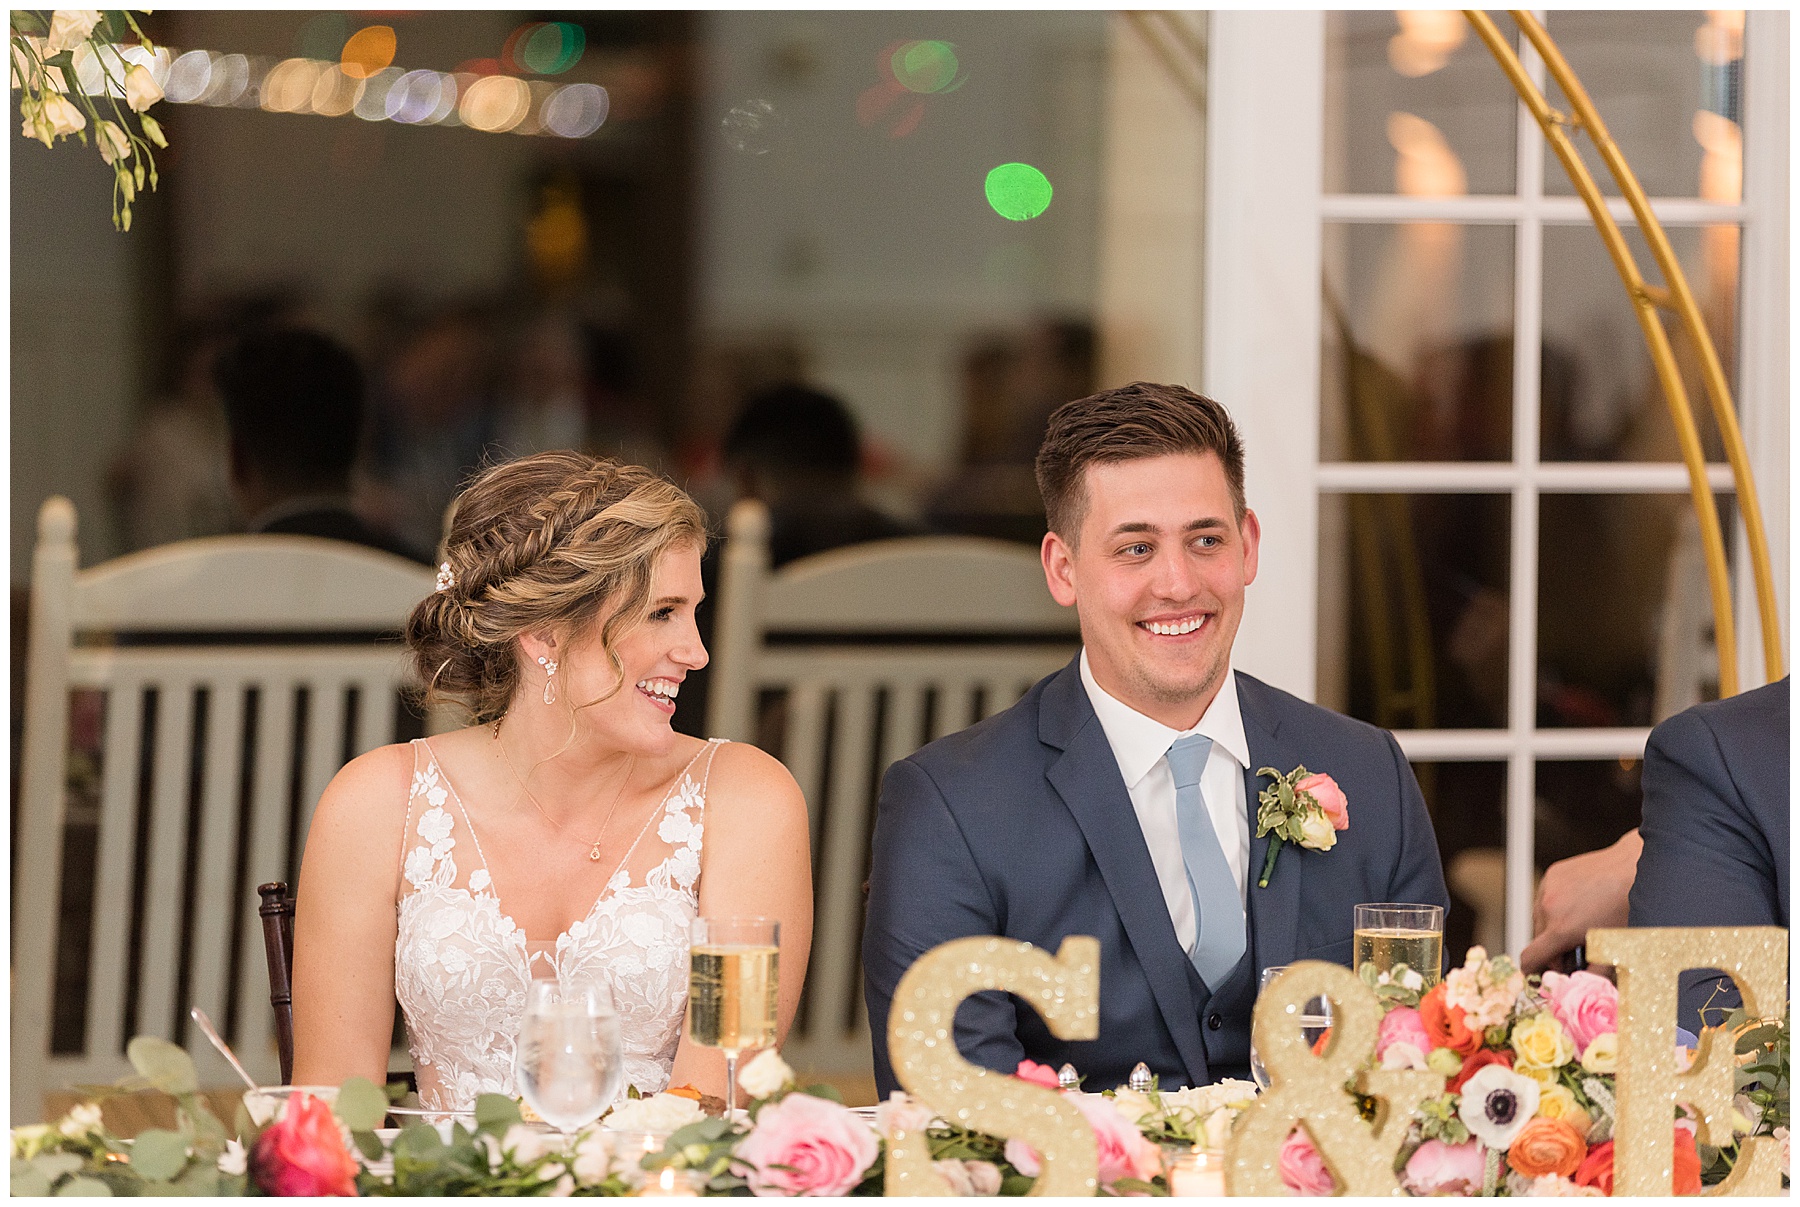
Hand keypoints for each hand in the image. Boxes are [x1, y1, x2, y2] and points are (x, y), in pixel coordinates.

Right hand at [1519, 828, 1641, 973]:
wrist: (1638, 869)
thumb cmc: (1630, 909)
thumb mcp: (1615, 949)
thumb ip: (1594, 974)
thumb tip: (1582, 988)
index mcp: (1560, 929)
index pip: (1529, 957)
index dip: (1534, 970)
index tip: (1544, 974)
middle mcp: (1548, 907)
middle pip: (1537, 939)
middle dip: (1554, 949)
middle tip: (1578, 950)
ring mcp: (1549, 887)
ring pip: (1541, 918)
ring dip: (1554, 926)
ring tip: (1581, 924)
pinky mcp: (1554, 873)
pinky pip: (1547, 897)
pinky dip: (1558, 906)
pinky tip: (1581, 904)